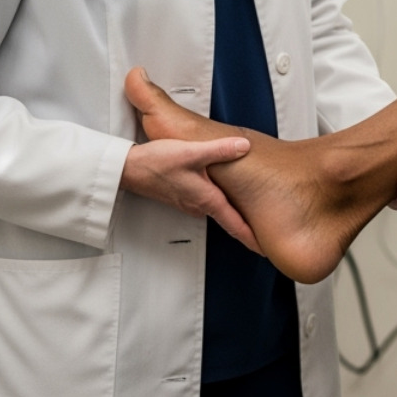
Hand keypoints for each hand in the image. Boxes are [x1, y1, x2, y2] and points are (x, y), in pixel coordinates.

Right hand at [119, 136, 258, 251]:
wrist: (129, 169)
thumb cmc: (156, 163)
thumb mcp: (192, 153)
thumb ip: (220, 150)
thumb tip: (244, 146)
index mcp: (207, 199)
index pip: (235, 224)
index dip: (252, 237)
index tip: (266, 249)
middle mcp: (199, 205)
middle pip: (230, 220)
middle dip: (248, 228)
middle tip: (268, 234)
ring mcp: (190, 202)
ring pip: (220, 211)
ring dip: (235, 216)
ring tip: (253, 217)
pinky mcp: (183, 195)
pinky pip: (209, 203)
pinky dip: (222, 205)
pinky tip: (226, 196)